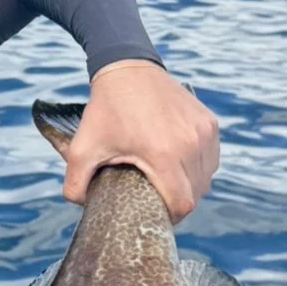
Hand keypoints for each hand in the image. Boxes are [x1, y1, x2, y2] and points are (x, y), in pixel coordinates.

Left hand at [63, 60, 218, 220]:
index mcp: (164, 154)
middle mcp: (190, 144)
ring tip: (167, 180)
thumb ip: (75, 185)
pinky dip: (198, 167)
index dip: (170, 216)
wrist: (128, 69)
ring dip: (190, 185)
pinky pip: (211, 158)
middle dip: (177, 202)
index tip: (155, 212)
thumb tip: (83, 207)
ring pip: (206, 177)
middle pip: (196, 193)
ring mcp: (204, 132)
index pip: (182, 204)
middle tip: (157, 197)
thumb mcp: (82, 148)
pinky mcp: (210, 122)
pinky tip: (178, 163)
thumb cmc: (106, 110)